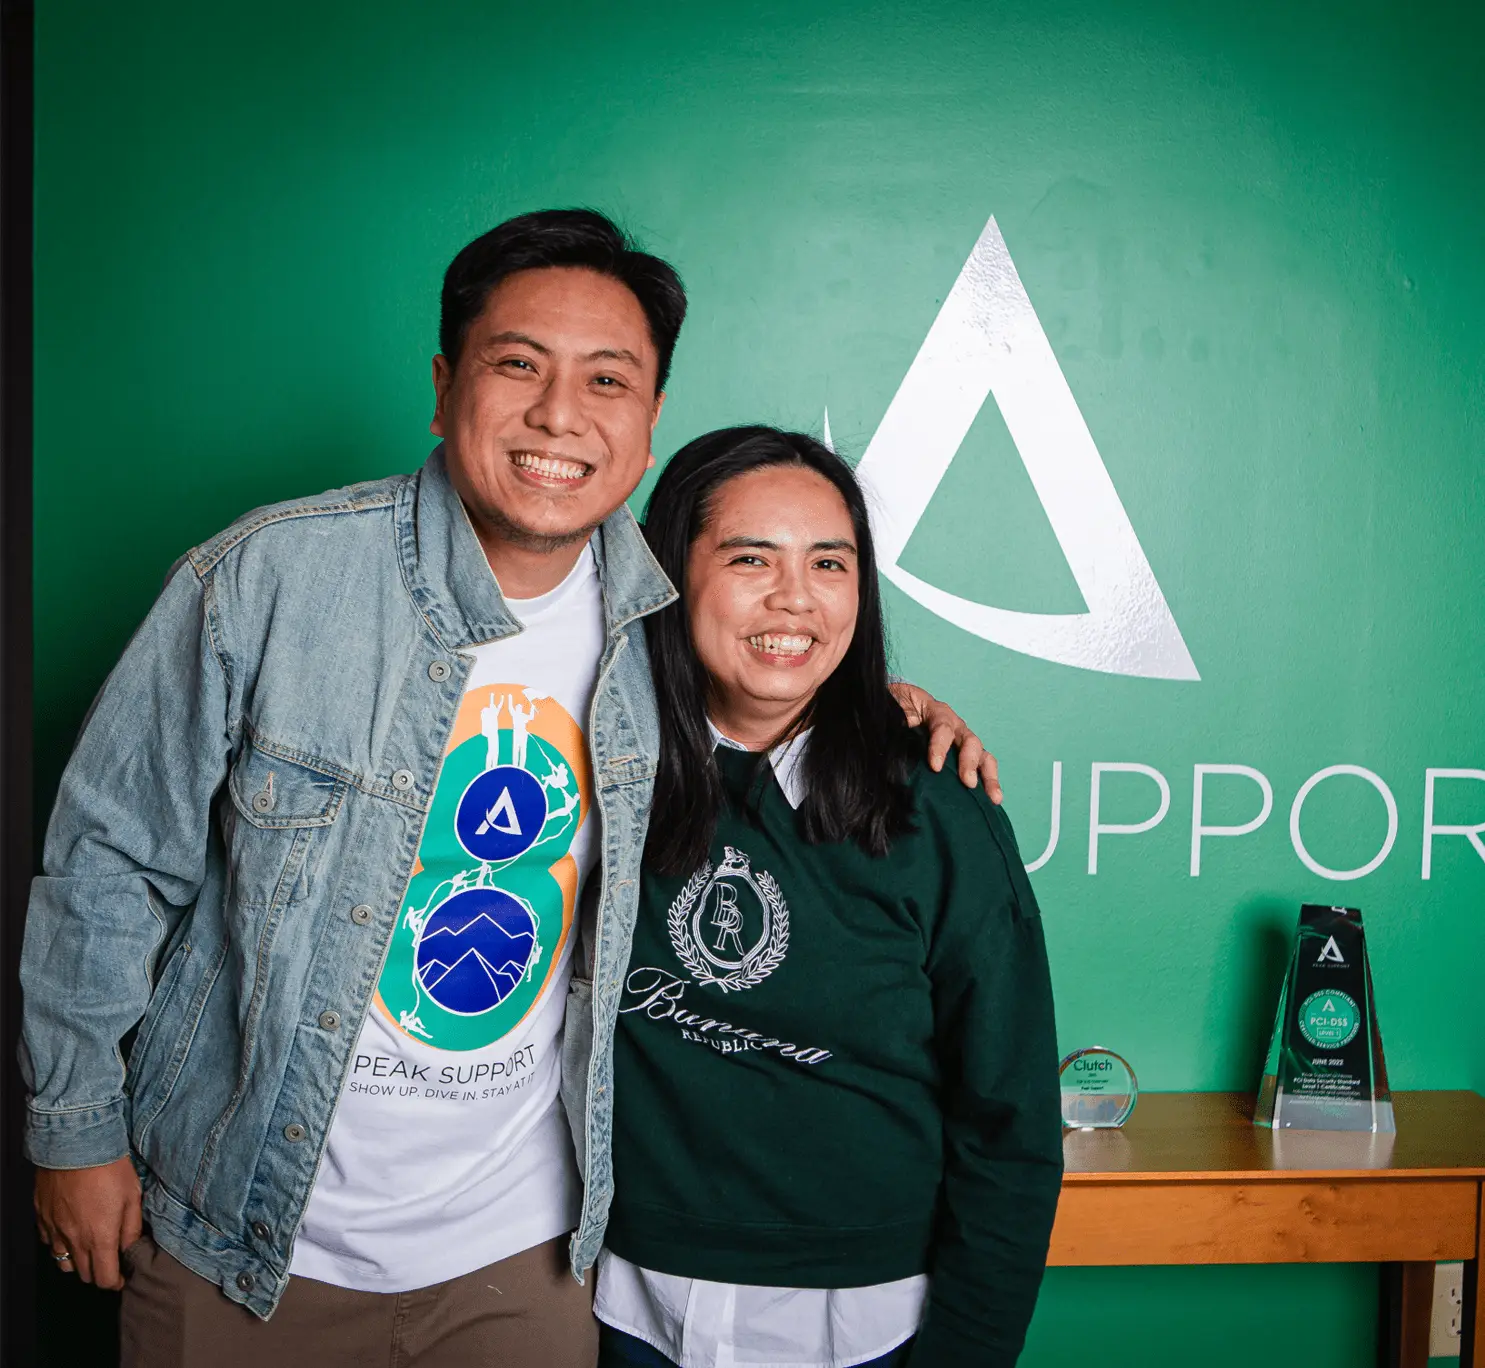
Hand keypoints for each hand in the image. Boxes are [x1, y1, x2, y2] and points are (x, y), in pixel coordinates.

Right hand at [35, 1155, 142, 1289]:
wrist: (75, 1145)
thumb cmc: (109, 1168)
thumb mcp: (132, 1195)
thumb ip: (131, 1227)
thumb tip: (130, 1248)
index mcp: (100, 1237)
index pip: (104, 1278)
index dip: (115, 1282)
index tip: (122, 1278)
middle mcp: (75, 1239)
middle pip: (84, 1274)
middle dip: (98, 1273)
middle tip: (110, 1262)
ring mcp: (55, 1230)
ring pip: (64, 1263)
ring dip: (78, 1262)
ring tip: (90, 1250)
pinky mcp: (42, 1219)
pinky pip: (50, 1243)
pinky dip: (60, 1244)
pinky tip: (71, 1232)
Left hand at [889, 682, 1002, 803]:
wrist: (895, 707)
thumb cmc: (894, 709)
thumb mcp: (891, 709)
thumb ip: (893, 722)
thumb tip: (890, 738)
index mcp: (934, 711)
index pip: (942, 727)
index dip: (940, 746)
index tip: (935, 767)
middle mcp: (954, 725)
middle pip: (969, 741)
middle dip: (970, 762)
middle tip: (968, 782)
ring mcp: (961, 741)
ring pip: (982, 755)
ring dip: (988, 777)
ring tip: (993, 797)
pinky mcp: (963, 757)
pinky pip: (982, 767)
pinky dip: (988, 784)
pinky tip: (992, 802)